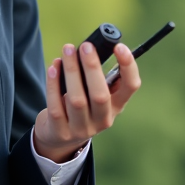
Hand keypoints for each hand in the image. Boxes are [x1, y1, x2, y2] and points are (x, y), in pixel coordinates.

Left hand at [33, 41, 141, 162]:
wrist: (60, 138)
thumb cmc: (81, 107)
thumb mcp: (95, 96)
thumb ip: (97, 77)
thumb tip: (91, 49)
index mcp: (116, 106)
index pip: (130, 87)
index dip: (128, 67)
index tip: (119, 47)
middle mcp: (102, 120)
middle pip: (100, 95)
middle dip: (92, 68)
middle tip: (85, 46)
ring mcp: (81, 128)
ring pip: (77, 100)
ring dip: (71, 72)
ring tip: (67, 50)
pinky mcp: (60, 131)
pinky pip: (56, 106)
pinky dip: (53, 84)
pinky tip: (53, 67)